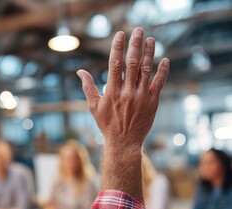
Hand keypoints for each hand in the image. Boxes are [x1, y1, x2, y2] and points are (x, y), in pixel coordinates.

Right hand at [77, 28, 169, 147]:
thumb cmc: (107, 124)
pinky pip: (159, 83)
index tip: (120, 34)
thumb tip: (80, 71)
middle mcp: (127, 92)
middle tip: (138, 30)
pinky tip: (164, 59)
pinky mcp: (152, 102)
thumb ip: (88, 87)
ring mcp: (141, 97)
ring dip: (149, 53)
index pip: (115, 64)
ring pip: (147, 70)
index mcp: (112, 91)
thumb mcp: (93, 106)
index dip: (117, 47)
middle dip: (135, 45)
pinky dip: (162, 71)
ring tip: (151, 39)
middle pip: (132, 63)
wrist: (124, 143)